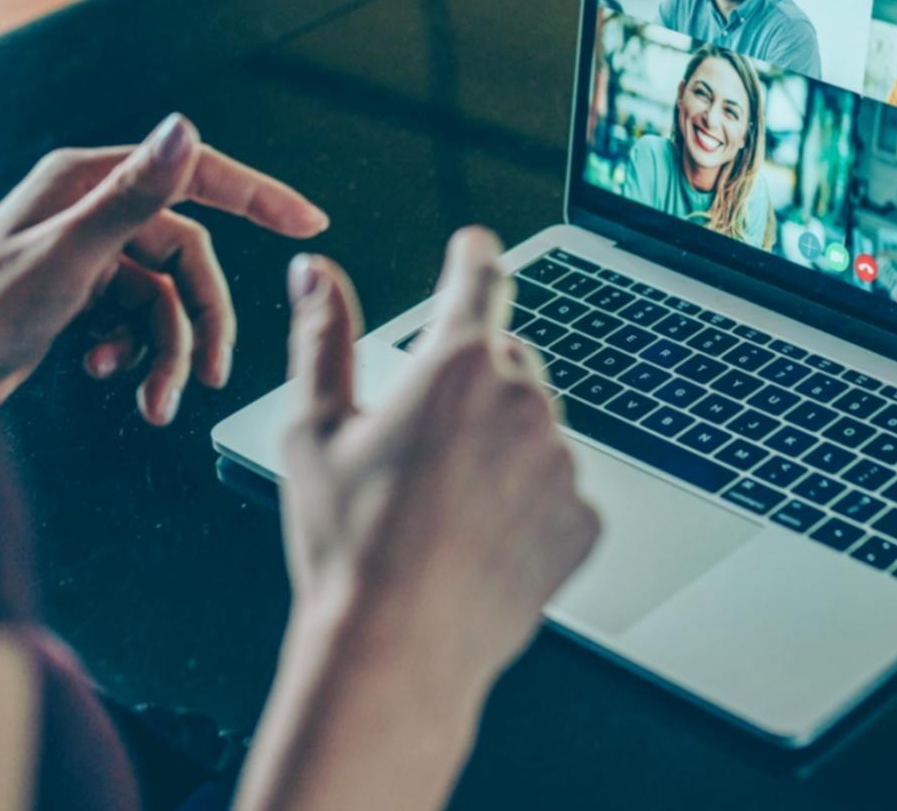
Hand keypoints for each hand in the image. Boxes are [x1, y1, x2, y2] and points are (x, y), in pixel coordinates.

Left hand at [0, 113, 327, 422]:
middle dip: (201, 319)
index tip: (304, 220)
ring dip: (165, 352)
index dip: (256, 196)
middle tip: (210, 373)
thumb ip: (133, 195)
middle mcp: (86, 210)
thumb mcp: (67, 257)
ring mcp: (82, 255)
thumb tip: (182, 130)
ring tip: (154, 400)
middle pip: (184, 256)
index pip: (192, 174)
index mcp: (84, 181)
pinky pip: (133, 322)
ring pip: (162, 298)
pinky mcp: (74, 296)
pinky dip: (130, 354)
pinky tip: (103, 374)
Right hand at [279, 229, 601, 709]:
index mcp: (456, 365)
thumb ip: (321, 337)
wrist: (395, 650)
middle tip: (420, 443)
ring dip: (499, 446)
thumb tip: (317, 274)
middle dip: (471, 382)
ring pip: (533, 429)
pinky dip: (526, 504)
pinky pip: (557, 491)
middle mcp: (522, 402)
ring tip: (441, 508)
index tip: (473, 245)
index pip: (478, 279)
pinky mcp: (583, 521)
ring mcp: (561, 463)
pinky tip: (477, 540)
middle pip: (505, 360)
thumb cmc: (348, 545)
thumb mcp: (313, 430)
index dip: (473, 255)